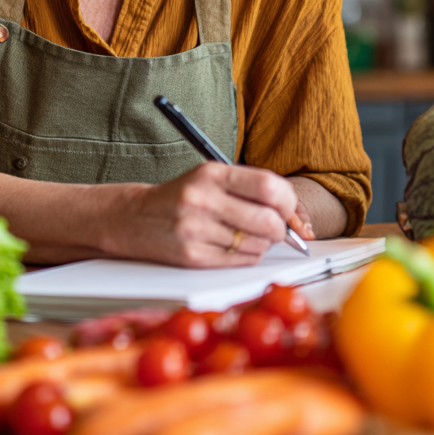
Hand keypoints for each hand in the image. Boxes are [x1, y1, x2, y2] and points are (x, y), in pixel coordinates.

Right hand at [106, 162, 299, 267]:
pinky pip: (240, 261)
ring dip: (261, 244)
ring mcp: (196, 229)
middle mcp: (203, 199)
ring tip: (244, 234)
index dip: (289, 203)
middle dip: (280, 229)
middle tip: (274, 228)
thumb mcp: (212, 179)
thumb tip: (298, 219)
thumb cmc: (183, 197)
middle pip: (268, 221)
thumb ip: (252, 189)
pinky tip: (231, 246)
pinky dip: (246, 256)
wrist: (134, 218)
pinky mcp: (192, 256)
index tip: (290, 211)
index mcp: (212, 173)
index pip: (269, 187)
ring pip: (258, 245)